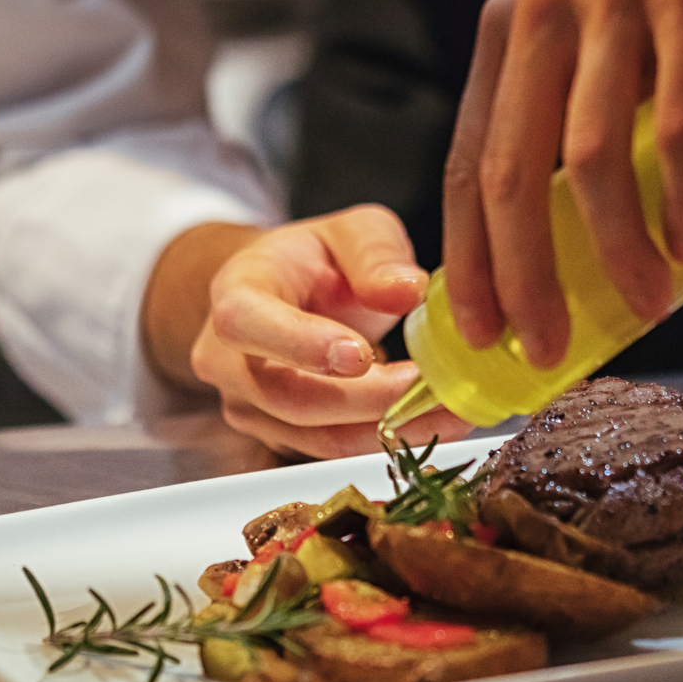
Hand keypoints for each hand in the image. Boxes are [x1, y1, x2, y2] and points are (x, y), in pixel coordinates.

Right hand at [144, 207, 470, 458]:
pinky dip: (388, 438)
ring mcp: (250, 407)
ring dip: (391, 429)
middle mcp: (228, 361)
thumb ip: (376, 254)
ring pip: (317, 436)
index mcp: (235, 294)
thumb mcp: (351, 233)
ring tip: (454, 410)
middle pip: (290, 398)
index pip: (247, 324)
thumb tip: (408, 290)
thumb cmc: (313, 260)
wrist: (281, 296)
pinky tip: (435, 420)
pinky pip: (335, 448)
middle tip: (435, 389)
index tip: (360, 355)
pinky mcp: (281, 437)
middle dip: (369, 401)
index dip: (300, 344)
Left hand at [440, 0, 682, 367]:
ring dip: (615, 251)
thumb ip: (572, 121)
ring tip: (647, 307)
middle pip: (516, 173)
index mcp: (510, 31)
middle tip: (551, 349)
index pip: (470, 163)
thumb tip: (557, 263)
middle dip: (526, 279)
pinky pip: (677, 121)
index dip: (470, 260)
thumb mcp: (603, 44)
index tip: (484, 335)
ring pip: (591, 157)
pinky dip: (681, 196)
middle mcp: (547, 8)